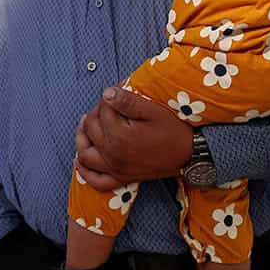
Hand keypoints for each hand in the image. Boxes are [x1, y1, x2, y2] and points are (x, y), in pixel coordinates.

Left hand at [74, 87, 192, 190]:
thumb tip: (106, 93)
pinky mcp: (121, 177)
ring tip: (84, 124)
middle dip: (95, 112)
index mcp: (119, 136)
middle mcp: (112, 154)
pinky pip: (96, 180)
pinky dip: (85, 172)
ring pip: (85, 154)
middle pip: (91, 129)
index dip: (109, 96)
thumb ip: (127, 101)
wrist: (190, 155)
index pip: (103, 110)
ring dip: (81, 138)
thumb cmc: (173, 131)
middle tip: (107, 103)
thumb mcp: (153, 111)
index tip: (119, 88)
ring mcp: (115, 168)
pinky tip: (80, 160)